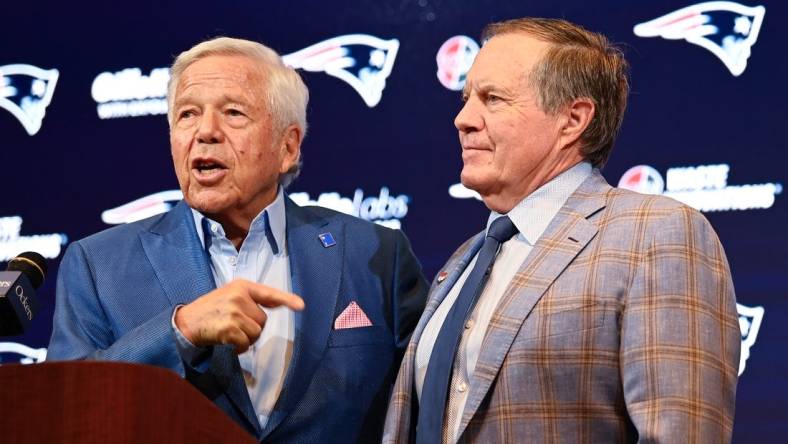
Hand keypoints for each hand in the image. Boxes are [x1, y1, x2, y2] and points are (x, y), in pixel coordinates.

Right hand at [175, 279, 303, 352]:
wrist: (185, 322)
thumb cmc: (210, 310)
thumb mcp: (230, 296)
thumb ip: (251, 300)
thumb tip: (275, 304)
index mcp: (242, 286)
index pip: (268, 293)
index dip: (287, 300)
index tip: (301, 306)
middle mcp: (239, 296)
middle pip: (263, 320)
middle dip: (252, 327)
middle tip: (233, 325)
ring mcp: (234, 311)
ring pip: (256, 333)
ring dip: (245, 339)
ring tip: (229, 332)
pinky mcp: (229, 328)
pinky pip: (245, 344)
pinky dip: (238, 348)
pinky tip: (226, 341)